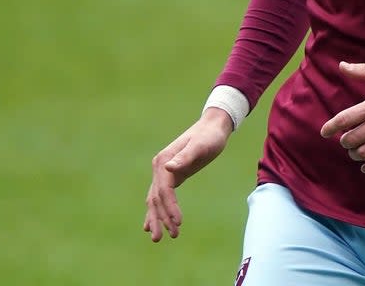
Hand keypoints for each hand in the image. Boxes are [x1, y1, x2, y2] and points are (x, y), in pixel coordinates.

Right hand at [143, 108, 232, 241]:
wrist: (213, 127)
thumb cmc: (209, 136)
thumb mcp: (201, 145)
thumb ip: (185, 156)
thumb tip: (168, 167)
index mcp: (164, 161)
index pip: (164, 190)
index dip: (170, 207)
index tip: (178, 222)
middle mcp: (160, 167)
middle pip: (156, 198)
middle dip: (161, 219)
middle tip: (167, 238)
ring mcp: (164, 172)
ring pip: (156, 200)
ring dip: (157, 218)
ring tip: (160, 238)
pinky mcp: (172, 176)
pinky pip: (161, 196)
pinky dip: (156, 211)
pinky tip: (152, 225)